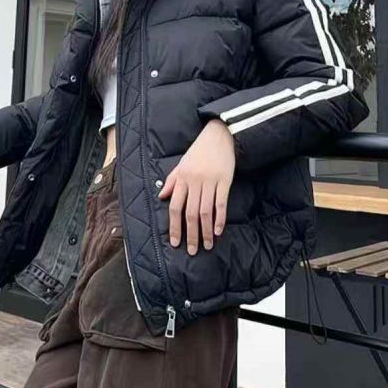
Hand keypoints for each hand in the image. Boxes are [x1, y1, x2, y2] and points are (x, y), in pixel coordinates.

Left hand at [157, 119, 234, 254]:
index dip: (174, 227)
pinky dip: (220, 218)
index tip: (175, 242)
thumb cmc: (198, 151)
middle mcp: (194, 182)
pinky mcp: (224, 181)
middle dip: (191, 234)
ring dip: (206, 231)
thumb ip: (171, 181)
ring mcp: (210, 182)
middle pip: (190, 213)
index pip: (175, 207)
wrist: (219, 136)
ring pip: (206, 211)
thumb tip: (162, 197)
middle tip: (193, 251)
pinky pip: (221, 203)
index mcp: (181, 178)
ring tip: (207, 245)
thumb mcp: (181, 164)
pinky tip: (219, 231)